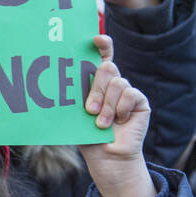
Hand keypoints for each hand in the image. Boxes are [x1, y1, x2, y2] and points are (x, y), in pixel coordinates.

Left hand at [78, 34, 155, 196]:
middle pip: (107, 68)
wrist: (107, 158)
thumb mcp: (77, 115)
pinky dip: (121, 109)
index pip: (101, 57)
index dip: (101, 45)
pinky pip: (131, 94)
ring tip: (101, 123)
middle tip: (89, 110)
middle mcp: (113, 84)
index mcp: (96, 83)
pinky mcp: (140, 102)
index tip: (96, 38)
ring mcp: (127, 92)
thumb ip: (75, 97)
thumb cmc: (88, 137)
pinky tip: (119, 121)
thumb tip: (55, 83)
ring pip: (118, 82)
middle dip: (96, 88)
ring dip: (107, 105)